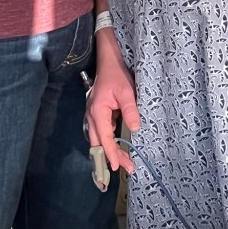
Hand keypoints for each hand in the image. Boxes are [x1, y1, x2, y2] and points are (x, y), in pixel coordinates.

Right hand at [87, 29, 139, 173]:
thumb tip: (135, 129)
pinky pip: (100, 132)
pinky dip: (108, 142)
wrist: (108, 61)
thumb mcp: (127, 92)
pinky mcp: (97, 113)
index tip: (118, 166)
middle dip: (110, 157)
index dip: (111, 153)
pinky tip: (118, 147)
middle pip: (98, 143)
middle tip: (126, 168)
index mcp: (98, 112)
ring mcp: (92, 115)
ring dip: (109, 150)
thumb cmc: (117, 74)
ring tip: (124, 161)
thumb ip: (130, 110)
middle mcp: (91, 116)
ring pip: (98, 139)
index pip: (105, 138)